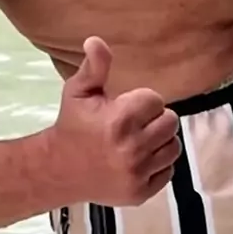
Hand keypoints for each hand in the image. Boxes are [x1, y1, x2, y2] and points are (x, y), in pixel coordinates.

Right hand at [52, 36, 180, 206]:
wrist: (59, 171)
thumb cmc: (72, 125)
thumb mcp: (78, 91)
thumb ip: (94, 66)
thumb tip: (96, 40)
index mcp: (119, 120)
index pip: (155, 100)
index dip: (142, 100)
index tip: (125, 106)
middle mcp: (132, 148)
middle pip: (170, 122)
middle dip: (154, 118)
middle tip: (134, 122)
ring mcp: (138, 173)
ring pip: (173, 147)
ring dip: (159, 140)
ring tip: (139, 138)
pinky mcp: (141, 193)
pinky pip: (169, 171)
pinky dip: (158, 164)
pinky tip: (139, 158)